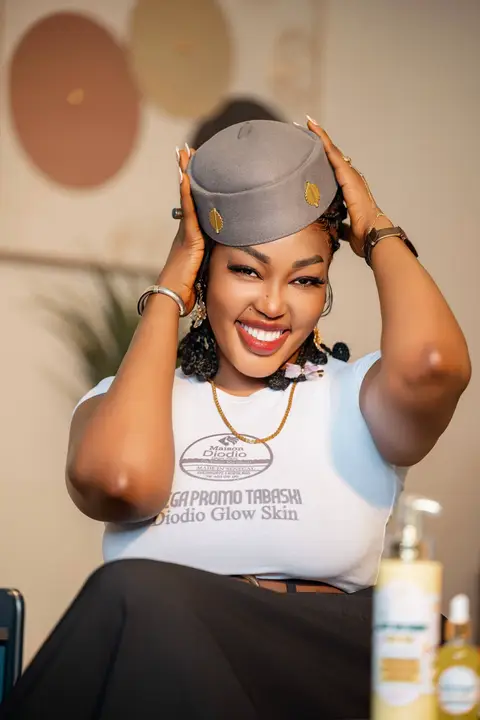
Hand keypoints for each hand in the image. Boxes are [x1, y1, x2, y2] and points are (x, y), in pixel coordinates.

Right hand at [158, 145, 204, 312]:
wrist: (172, 297)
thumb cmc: (188, 290)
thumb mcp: (206, 270)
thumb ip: (216, 259)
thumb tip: (234, 255)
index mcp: (191, 237)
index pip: (195, 206)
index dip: (195, 187)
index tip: (195, 167)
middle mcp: (186, 230)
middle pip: (188, 195)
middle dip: (187, 172)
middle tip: (187, 149)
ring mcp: (185, 232)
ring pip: (186, 197)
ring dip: (185, 174)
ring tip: (184, 152)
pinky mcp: (188, 238)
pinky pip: (188, 210)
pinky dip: (186, 192)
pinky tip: (186, 176)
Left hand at [306, 117, 392, 256]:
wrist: (371, 233)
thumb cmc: (361, 232)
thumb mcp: (344, 225)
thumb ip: (338, 222)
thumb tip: (331, 229)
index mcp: (349, 189)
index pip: (333, 170)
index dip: (324, 157)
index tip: (314, 145)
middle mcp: (350, 178)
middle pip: (332, 156)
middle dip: (320, 141)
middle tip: (306, 126)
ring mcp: (349, 174)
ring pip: (332, 151)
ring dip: (320, 136)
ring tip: (308, 122)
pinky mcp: (346, 174)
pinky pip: (331, 153)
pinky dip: (322, 140)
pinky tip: (313, 128)